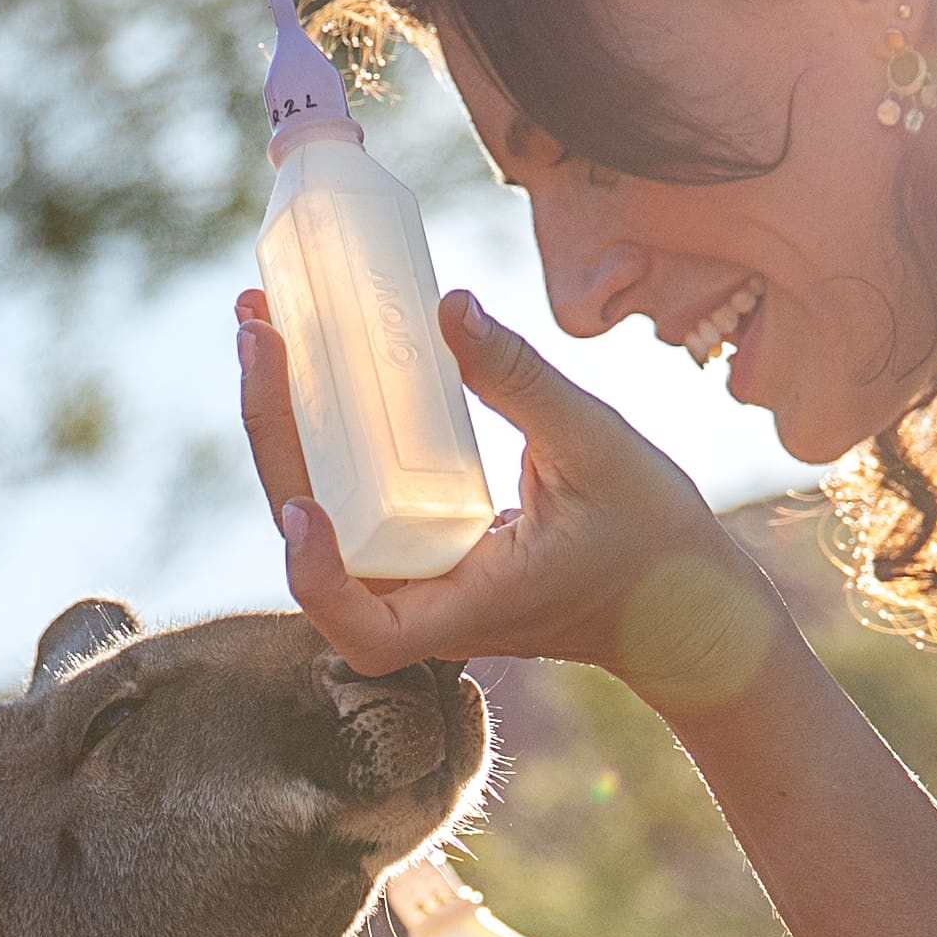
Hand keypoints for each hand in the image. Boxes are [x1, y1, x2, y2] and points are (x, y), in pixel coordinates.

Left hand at [234, 285, 789, 711]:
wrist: (679, 604)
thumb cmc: (654, 542)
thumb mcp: (598, 448)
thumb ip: (520, 381)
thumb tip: (448, 306)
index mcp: (469, 605)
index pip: (365, 631)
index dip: (318, 578)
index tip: (301, 510)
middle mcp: (426, 601)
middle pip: (312, 545)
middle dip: (272, 436)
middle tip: (256, 329)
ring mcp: (418, 578)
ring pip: (320, 518)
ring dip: (282, 429)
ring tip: (261, 328)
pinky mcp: (422, 550)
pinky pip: (350, 498)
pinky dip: (319, 434)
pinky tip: (307, 362)